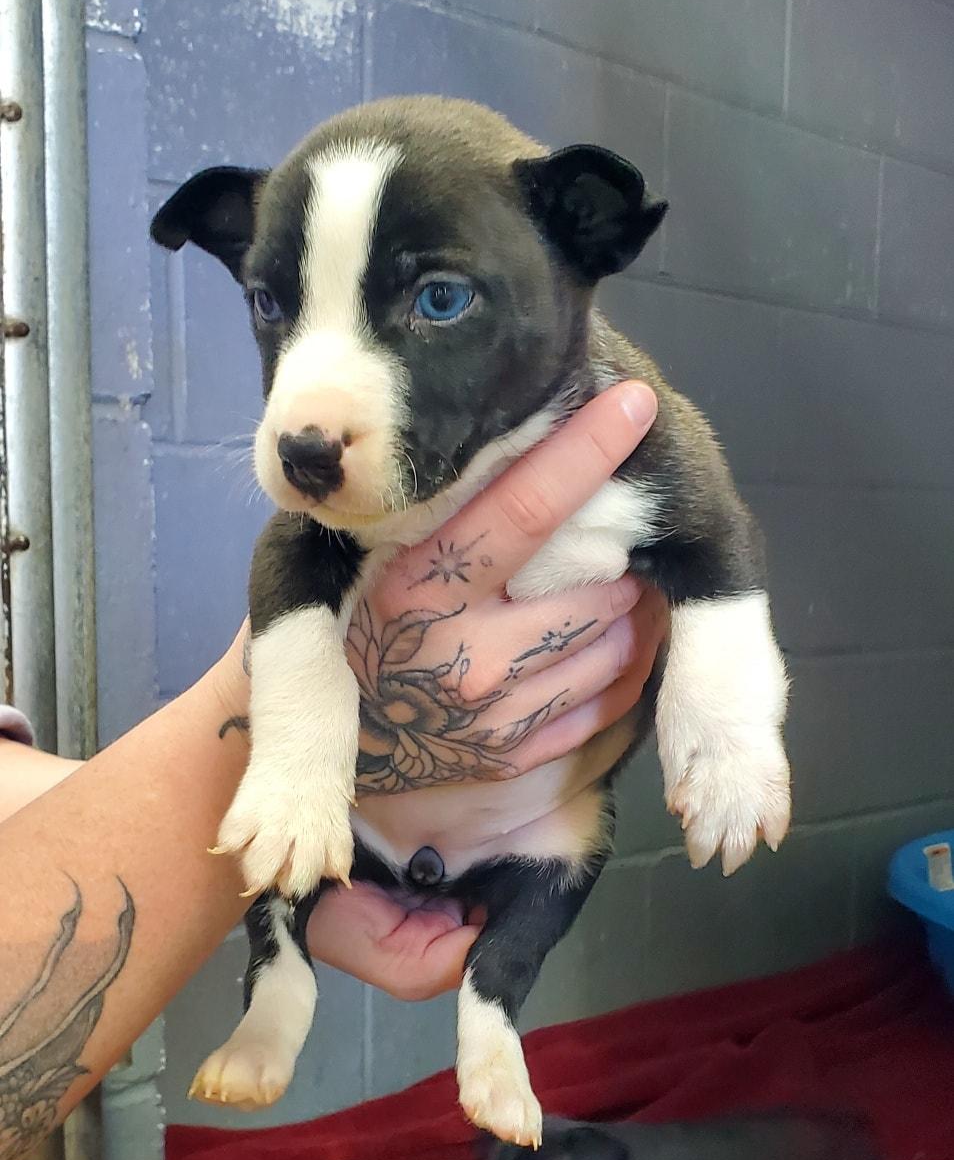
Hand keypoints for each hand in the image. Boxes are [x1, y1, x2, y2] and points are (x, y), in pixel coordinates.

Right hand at [308, 381, 667, 996]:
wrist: (323, 740)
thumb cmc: (349, 620)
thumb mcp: (356, 557)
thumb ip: (416, 507)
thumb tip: (499, 430)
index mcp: (413, 590)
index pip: (520, 512)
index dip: (583, 453)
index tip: (632, 404)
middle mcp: (459, 657)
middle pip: (590, 589)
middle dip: (620, 553)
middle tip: (626, 527)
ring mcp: (490, 717)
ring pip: (610, 646)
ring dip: (628, 609)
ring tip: (621, 582)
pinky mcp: (513, 755)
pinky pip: (605, 702)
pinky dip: (624, 663)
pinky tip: (616, 637)